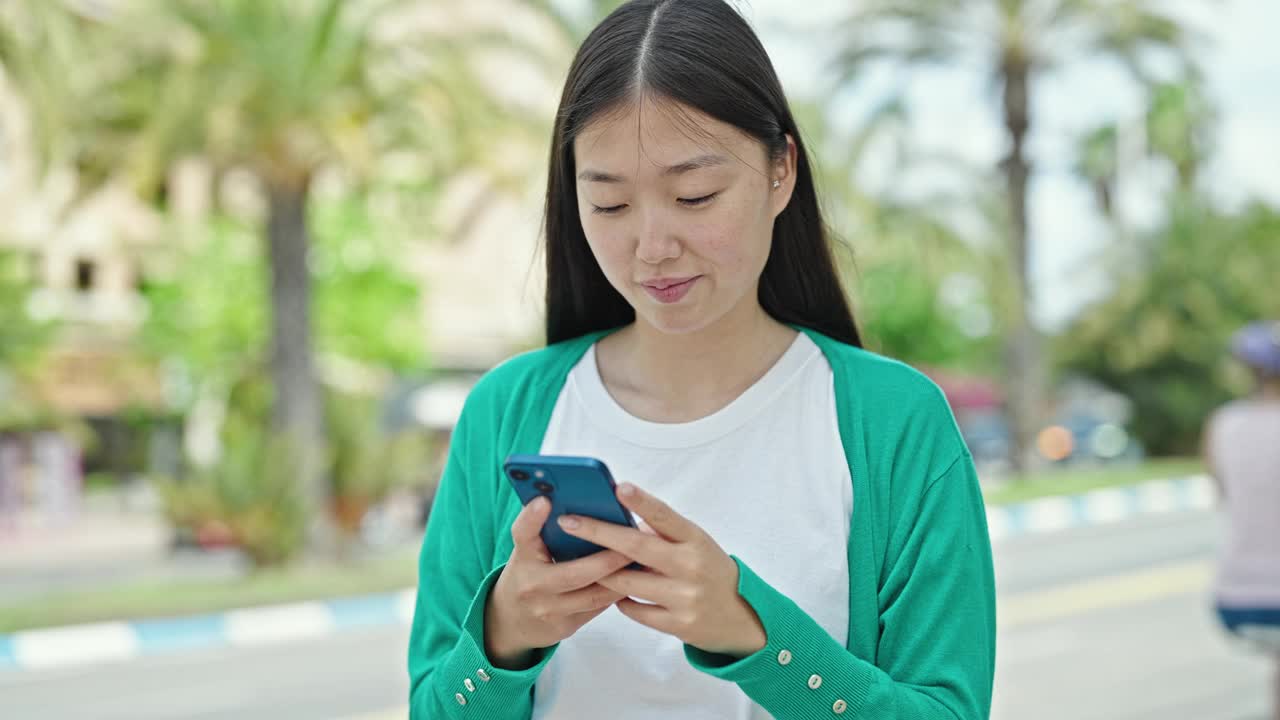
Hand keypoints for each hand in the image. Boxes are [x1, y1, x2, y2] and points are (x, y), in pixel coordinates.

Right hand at [485, 496, 632, 668]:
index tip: (545, 500)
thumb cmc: (528, 572)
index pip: (523, 534)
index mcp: (521, 557)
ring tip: (644, 561)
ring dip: (622, 577)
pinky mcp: (564, 626)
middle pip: (574, 572)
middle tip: (634, 541)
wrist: (512, 621)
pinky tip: (636, 579)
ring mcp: (548, 610)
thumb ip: (546, 529)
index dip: (532, 517)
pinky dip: (618, 592)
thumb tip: (579, 500)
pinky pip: (597, 608)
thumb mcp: (529, 550)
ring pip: (593, 595)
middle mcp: (532, 585)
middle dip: (608, 558)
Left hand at [557, 483, 766, 657]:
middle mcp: (691, 566)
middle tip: (568, 521)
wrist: (738, 616)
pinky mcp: (678, 624)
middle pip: (636, 547)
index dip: (641, 501)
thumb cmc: (707, 569)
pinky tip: (616, 592)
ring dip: (603, 572)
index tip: (617, 487)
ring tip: (587, 563)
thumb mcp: (695, 544)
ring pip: (627, 582)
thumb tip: (617, 517)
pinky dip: (620, 600)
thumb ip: (662, 533)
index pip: (665, 516)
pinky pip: (634, 610)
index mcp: (696, 539)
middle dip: (598, 533)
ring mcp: (684, 597)